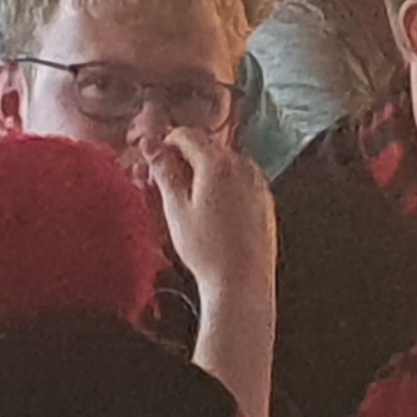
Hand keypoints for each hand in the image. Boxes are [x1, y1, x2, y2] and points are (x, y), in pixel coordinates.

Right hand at [143, 124, 274, 300]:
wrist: (241, 282)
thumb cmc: (207, 250)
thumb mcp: (176, 209)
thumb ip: (164, 172)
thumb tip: (151, 145)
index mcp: (217, 163)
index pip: (186, 134)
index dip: (165, 143)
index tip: (154, 158)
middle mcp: (242, 166)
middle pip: (207, 147)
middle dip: (184, 158)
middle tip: (164, 182)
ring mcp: (257, 182)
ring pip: (224, 163)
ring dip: (203, 172)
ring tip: (187, 200)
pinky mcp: (265, 200)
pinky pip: (240, 180)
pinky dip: (223, 185)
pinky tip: (211, 212)